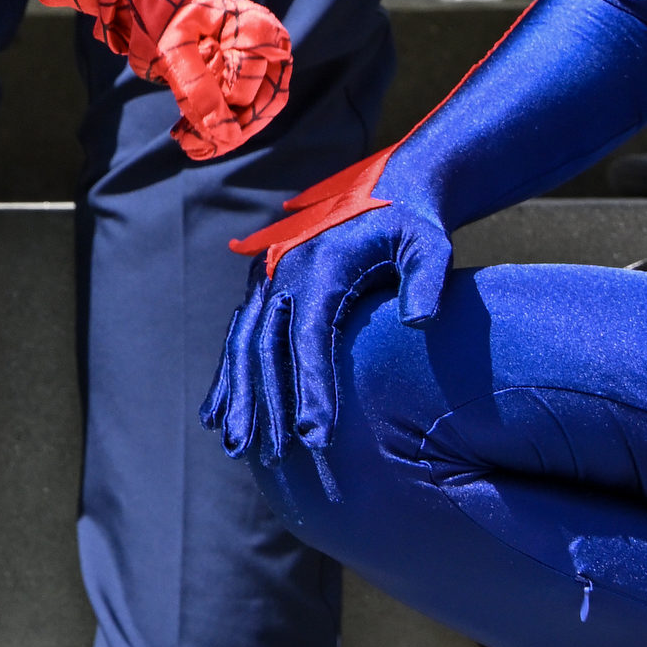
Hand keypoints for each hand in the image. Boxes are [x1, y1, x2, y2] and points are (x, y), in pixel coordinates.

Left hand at [156, 0, 289, 159]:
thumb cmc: (167, 18)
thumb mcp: (171, 50)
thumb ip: (197, 89)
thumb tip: (227, 135)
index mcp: (255, 29)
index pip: (246, 90)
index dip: (218, 113)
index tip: (183, 129)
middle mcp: (273, 43)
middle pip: (264, 103)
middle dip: (226, 131)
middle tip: (185, 142)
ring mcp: (271, 57)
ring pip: (263, 110)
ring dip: (228, 132)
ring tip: (188, 140)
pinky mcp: (262, 71)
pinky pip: (255, 105)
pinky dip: (228, 122)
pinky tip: (196, 132)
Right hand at [204, 153, 449, 469]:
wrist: (388, 192)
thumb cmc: (413, 226)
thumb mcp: (429, 244)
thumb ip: (426, 278)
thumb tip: (419, 321)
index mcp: (321, 265)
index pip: (309, 336)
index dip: (310, 388)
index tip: (316, 435)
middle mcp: (284, 273)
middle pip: (265, 347)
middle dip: (265, 404)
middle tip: (271, 454)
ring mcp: (270, 281)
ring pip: (244, 346)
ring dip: (238, 398)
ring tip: (236, 447)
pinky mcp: (267, 290)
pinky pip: (241, 338)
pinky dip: (228, 378)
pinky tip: (217, 416)